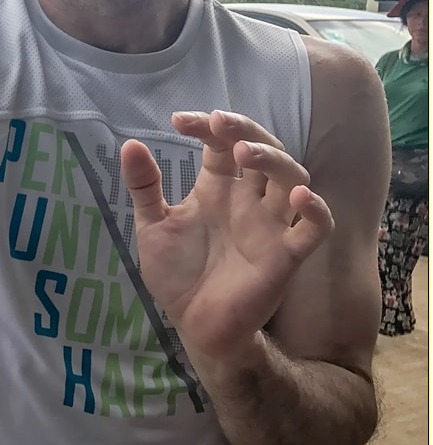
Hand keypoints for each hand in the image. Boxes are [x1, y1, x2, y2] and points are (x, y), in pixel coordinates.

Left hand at [120, 110, 334, 362]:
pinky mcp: (286, 255)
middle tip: (219, 123)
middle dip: (245, 131)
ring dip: (273, 160)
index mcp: (217, 189)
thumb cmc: (177, 273)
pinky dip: (316, 210)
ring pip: (291, 178)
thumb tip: (129, 144)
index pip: (220, 144)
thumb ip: (145, 187)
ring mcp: (270, 225)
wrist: (193, 324)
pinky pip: (314, 228)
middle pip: (263, 151)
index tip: (180, 120)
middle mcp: (248, 200)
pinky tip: (299, 197)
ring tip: (244, 153)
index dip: (206, 127)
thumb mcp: (152, 226)